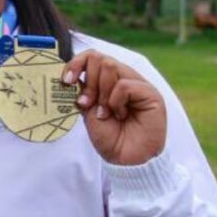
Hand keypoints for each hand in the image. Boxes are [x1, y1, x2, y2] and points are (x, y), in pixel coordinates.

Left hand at [62, 51, 166, 165]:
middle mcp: (124, 77)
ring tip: (106, 113)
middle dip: (88, 82)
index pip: (91, 56)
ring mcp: (138, 83)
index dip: (75, 64)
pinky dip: (116, 102)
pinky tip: (121, 115)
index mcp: (109, 80)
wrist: (126, 160)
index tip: (66, 81)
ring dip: (100, 93)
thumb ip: (83, 91)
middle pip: (98, 57)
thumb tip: (72, 75)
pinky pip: (123, 85)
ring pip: (109, 66)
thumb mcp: (89, 111)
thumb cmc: (110, 138)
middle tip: (89, 103)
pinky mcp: (150, 93)